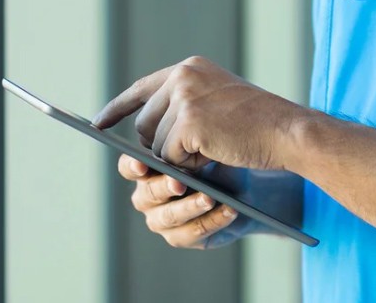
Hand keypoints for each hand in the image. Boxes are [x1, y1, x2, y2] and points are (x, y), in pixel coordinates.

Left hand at [93, 56, 307, 169]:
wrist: (287, 131)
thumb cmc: (258, 124)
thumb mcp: (217, 103)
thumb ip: (184, 106)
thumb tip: (144, 134)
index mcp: (190, 68)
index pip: (142, 88)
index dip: (118, 108)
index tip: (97, 123)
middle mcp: (183, 76)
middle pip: (145, 124)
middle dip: (161, 145)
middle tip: (196, 150)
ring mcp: (184, 97)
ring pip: (156, 144)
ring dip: (179, 157)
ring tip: (213, 148)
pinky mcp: (187, 122)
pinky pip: (169, 158)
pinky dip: (188, 165)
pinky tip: (214, 154)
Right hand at [117, 154, 239, 248]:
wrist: (247, 188)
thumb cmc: (219, 163)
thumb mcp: (207, 148)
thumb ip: (188, 144)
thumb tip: (178, 139)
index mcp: (149, 170)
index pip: (128, 168)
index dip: (132, 167)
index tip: (142, 165)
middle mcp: (149, 197)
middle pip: (148, 194)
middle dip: (164, 187)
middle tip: (180, 182)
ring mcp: (162, 220)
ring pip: (168, 217)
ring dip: (189, 207)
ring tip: (210, 198)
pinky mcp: (183, 237)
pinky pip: (192, 232)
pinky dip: (212, 220)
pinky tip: (229, 210)